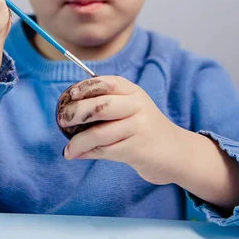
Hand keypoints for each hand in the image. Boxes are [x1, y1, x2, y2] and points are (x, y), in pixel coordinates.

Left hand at [58, 76, 184, 184]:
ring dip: (78, 142)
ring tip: (68, 149)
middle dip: (76, 113)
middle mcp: (138, 106)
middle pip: (100, 106)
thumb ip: (108, 103)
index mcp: (134, 91)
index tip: (69, 95)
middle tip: (61, 120)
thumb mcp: (133, 107)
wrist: (177, 152)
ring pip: (100, 133)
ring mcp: (139, 128)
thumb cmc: (145, 128)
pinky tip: (78, 155)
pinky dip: (88, 153)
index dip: (85, 87)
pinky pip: (105, 150)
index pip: (107, 82)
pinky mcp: (138, 149)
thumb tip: (69, 106)